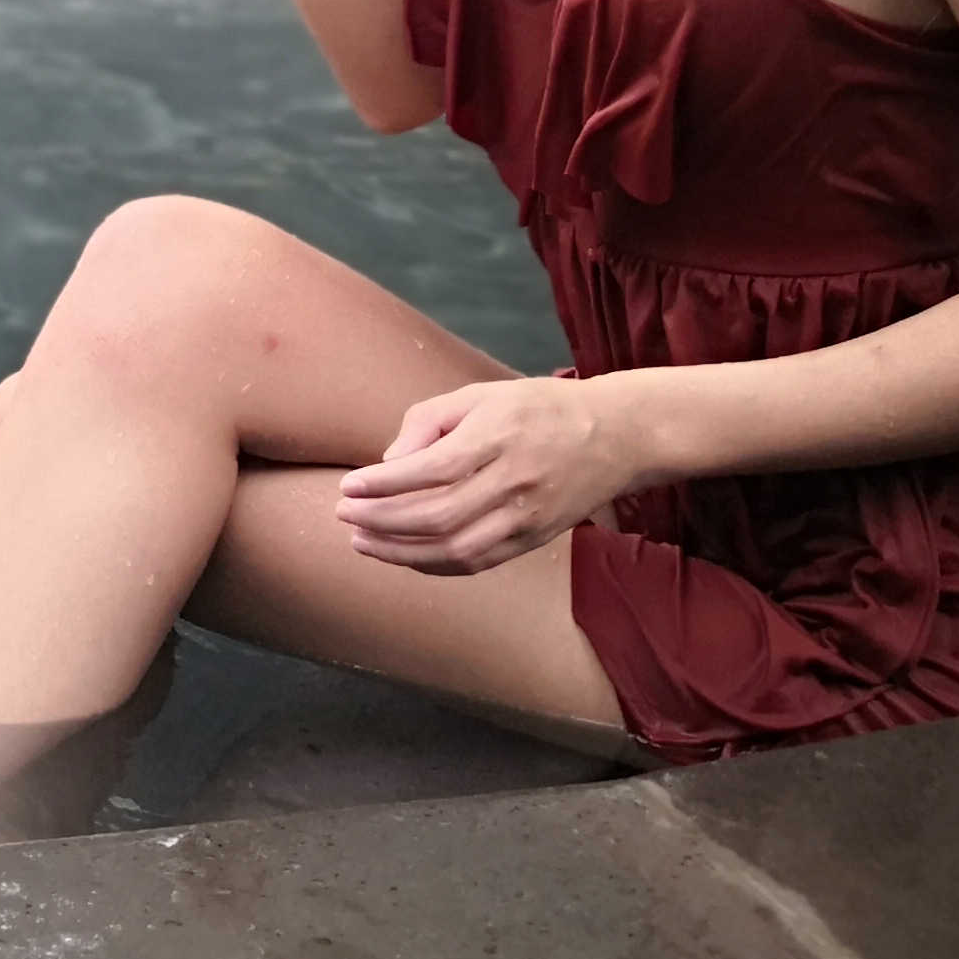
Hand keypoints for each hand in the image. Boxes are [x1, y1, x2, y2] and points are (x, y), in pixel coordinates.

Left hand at [335, 375, 639, 575]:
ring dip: (399, 551)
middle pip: (438, 516)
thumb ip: (429, 421)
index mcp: (499, 437)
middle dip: (381, 520)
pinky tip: (401, 554)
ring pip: (456, 549)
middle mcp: (515, 482)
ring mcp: (527, 517)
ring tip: (361, 539)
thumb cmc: (537, 408)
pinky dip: (434, 564)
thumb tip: (388, 462)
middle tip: (343, 514)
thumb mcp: (481, 394)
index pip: (433, 469)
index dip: (384, 484)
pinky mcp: (534, 540)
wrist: (615, 436)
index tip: (347, 486)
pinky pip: (477, 562)